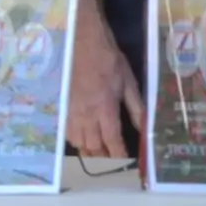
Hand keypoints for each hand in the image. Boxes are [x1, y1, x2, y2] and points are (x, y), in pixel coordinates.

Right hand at [67, 24, 142, 160]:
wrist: (81, 43)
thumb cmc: (108, 60)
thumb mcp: (128, 82)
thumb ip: (135, 107)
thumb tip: (144, 127)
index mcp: (105, 109)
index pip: (112, 141)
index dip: (119, 154)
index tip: (125, 162)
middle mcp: (86, 115)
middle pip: (94, 146)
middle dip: (104, 157)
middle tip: (112, 162)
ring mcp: (71, 112)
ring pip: (78, 142)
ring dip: (89, 152)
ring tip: (98, 156)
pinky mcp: (62, 107)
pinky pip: (66, 132)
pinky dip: (75, 141)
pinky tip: (81, 141)